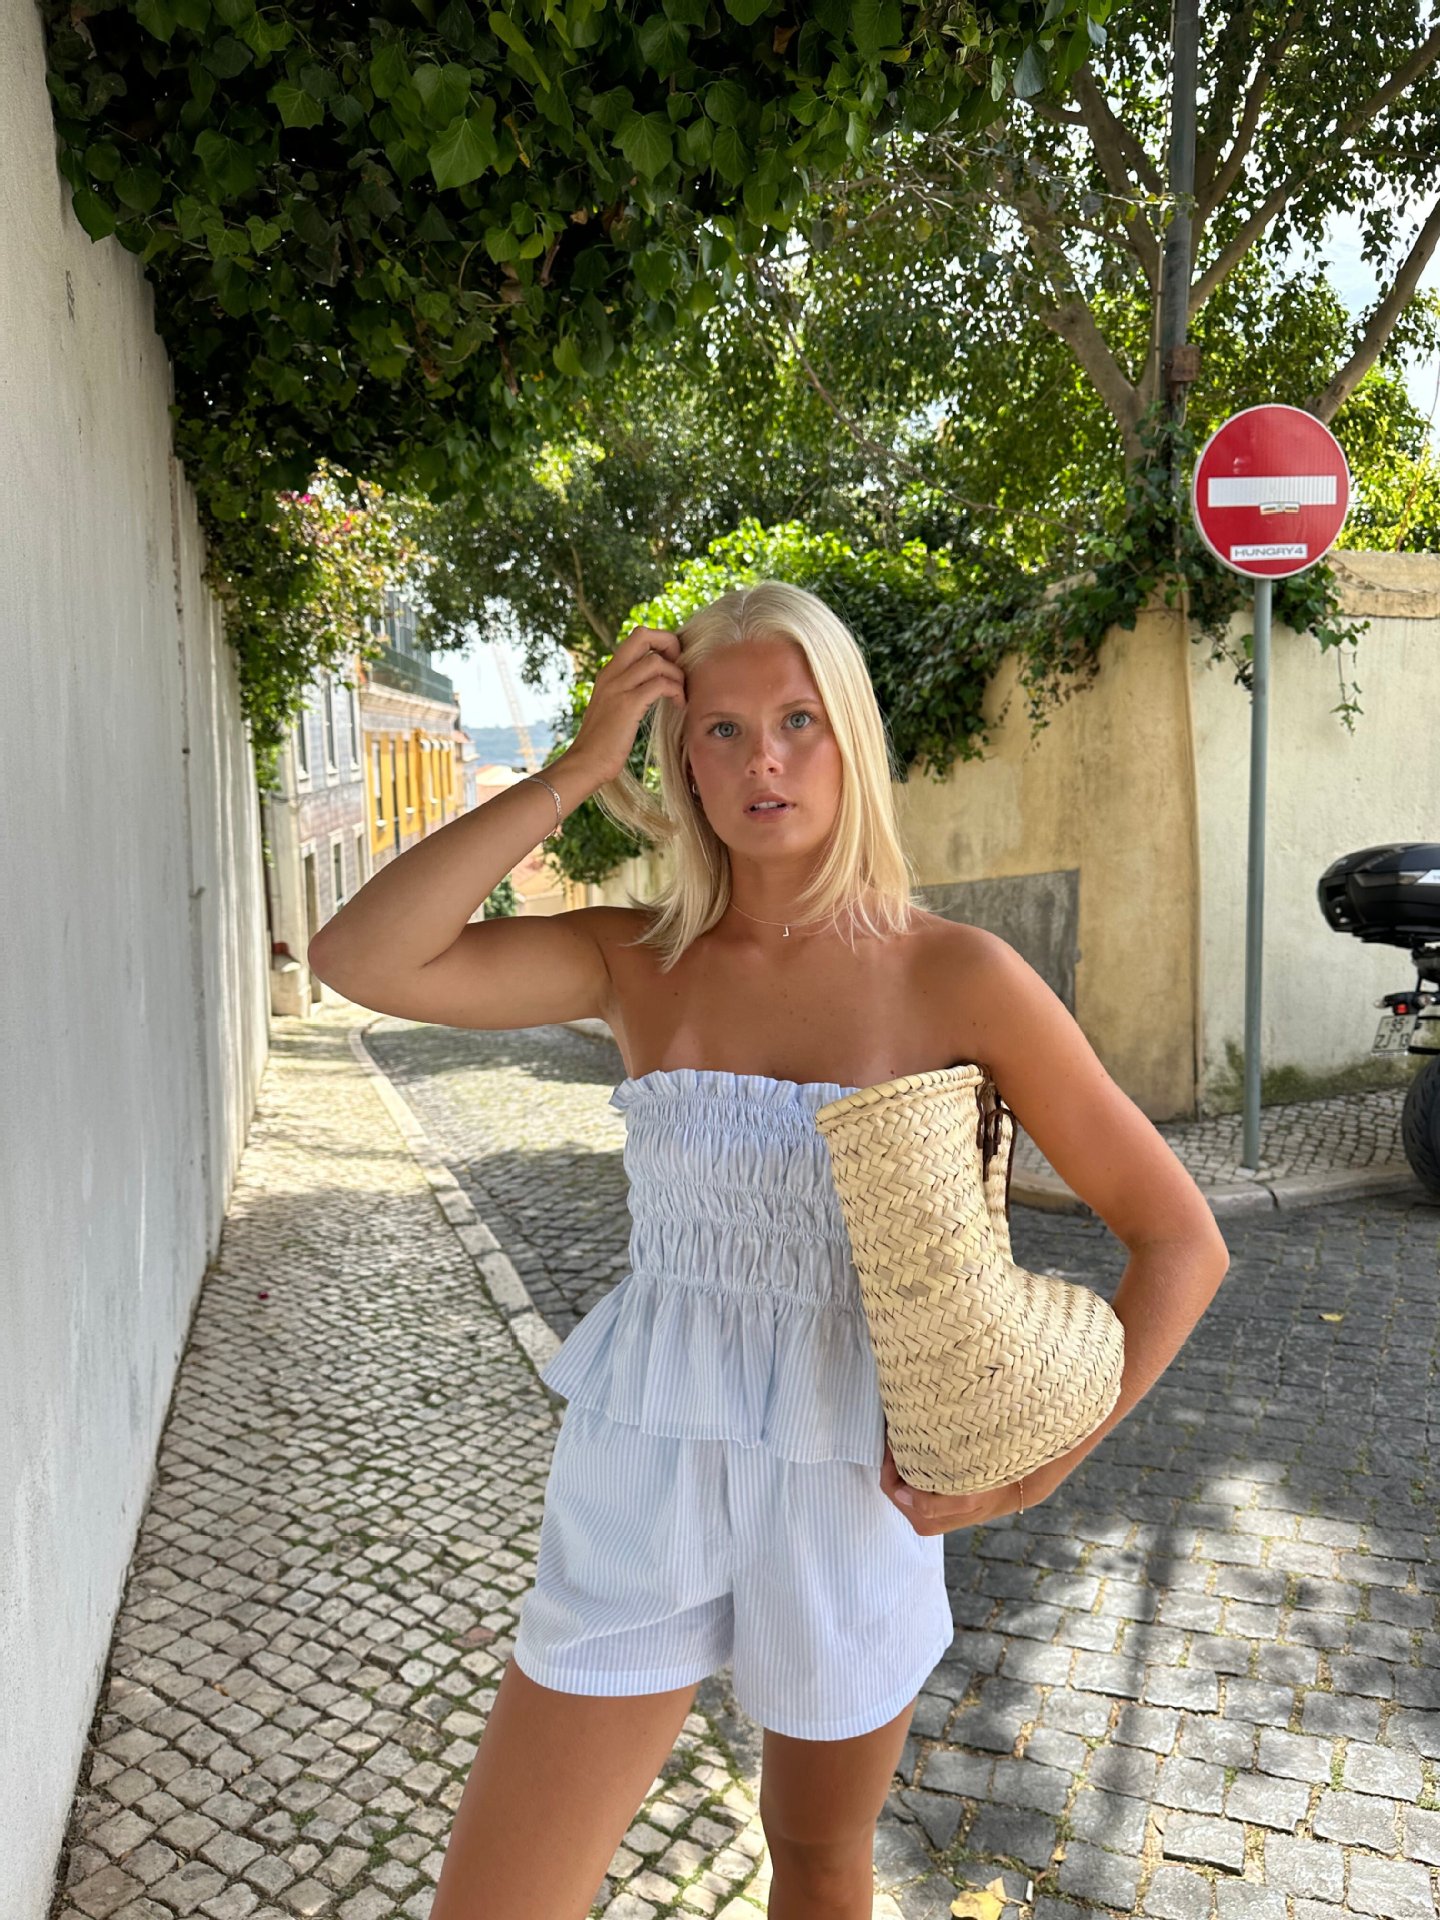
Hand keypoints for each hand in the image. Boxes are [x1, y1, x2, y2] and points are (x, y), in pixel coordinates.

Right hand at [569, 625, 684, 783]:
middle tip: (679, 670)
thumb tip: (654, 685)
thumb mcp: (613, 708)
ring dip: (677, 675)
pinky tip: (678, 705)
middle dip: (670, 644)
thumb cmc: (603, 742)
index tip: (673, 665)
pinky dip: (675, 691)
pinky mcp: (627, 705)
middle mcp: (611, 674)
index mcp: (609, 673)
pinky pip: (660, 684)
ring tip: (680, 695)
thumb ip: (628, 691)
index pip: (638, 637)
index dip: (661, 643)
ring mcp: (618, 688)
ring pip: (656, 661)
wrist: (585, 763)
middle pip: (643, 635)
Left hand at [880, 1437, 1036, 1534]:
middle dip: (894, 1456)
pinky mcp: (933, 1495)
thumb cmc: (990, 1492)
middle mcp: (920, 1514)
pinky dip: (914, 1458)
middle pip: (894, 1480)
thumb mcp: (965, 1500)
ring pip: (902, 1476)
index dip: (888, 1460)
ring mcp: (925, 1506)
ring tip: (909, 1432)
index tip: (894, 1435)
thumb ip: (930, 1504)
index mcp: (923, 1519)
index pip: (890, 1486)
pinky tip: (920, 1442)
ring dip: (904, 1456)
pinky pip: (913, 1474)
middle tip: (898, 1428)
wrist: (1013, 1488)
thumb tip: (900, 1493)